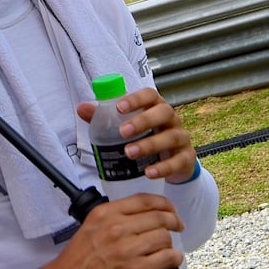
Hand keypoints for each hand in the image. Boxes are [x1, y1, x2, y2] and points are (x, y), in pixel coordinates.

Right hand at [21, 193, 183, 268]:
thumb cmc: (73, 266)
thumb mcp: (89, 231)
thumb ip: (111, 223)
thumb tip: (140, 223)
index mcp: (104, 214)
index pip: (145, 200)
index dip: (164, 205)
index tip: (170, 212)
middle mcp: (115, 227)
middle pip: (159, 217)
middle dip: (173, 222)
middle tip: (177, 229)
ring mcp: (124, 249)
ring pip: (164, 237)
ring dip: (171, 244)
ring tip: (168, 251)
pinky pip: (166, 258)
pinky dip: (173, 260)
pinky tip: (170, 263)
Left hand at [77, 87, 197, 182]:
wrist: (173, 162)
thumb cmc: (147, 137)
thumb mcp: (127, 127)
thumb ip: (104, 118)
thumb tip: (82, 108)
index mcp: (156, 107)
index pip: (150, 95)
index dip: (136, 99)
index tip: (119, 107)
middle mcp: (171, 120)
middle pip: (164, 112)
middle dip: (143, 121)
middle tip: (122, 132)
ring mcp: (181, 138)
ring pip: (171, 137)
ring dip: (149, 144)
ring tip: (129, 153)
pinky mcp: (186, 158)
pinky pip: (178, 161)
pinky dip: (164, 168)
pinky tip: (149, 172)